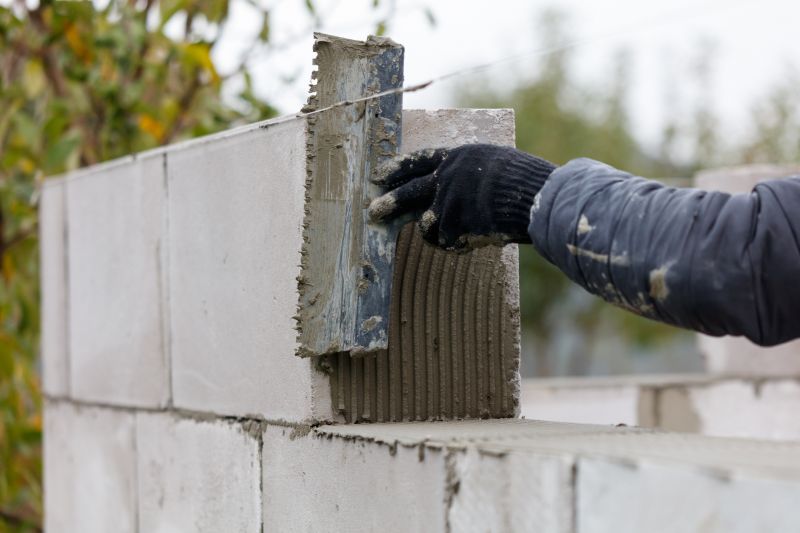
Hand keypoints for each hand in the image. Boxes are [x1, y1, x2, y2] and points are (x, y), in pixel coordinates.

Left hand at [368, 144, 556, 250]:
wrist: (537, 197)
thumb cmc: (525, 183)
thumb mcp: (492, 165)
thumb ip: (466, 175)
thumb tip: (447, 191)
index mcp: (457, 157)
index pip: (418, 161)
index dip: (397, 169)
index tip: (379, 175)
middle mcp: (447, 176)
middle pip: (408, 191)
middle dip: (389, 203)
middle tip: (372, 212)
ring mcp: (448, 200)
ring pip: (426, 224)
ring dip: (437, 234)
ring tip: (459, 234)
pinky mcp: (454, 224)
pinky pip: (446, 243)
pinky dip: (458, 246)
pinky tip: (476, 240)